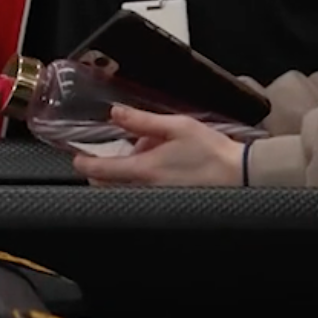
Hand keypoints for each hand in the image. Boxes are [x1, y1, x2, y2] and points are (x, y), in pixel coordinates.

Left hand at [71, 106, 242, 185]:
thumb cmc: (212, 151)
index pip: (104, 170)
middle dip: (104, 171)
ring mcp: (157, 200)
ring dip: (125, 174)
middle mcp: (147, 190)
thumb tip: (116, 113)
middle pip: (111, 185)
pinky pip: (144, 193)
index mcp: (146, 170)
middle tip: (110, 154)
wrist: (240, 175)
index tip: (77, 158)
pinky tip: (161, 167)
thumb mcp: (177, 126)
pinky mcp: (169, 204)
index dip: (86, 164)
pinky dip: (142, 181)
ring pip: (127, 189)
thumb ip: (143, 121)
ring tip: (147, 153)